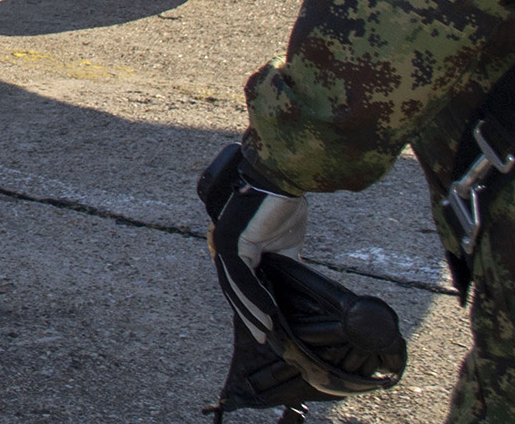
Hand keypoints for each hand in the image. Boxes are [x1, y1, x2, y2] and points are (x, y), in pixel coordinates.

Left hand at [200, 144, 307, 344]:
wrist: (283, 178)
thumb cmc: (283, 203)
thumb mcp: (285, 240)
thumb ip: (283, 260)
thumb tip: (292, 280)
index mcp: (231, 242)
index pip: (237, 279)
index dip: (248, 303)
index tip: (263, 324)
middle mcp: (222, 242)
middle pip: (232, 287)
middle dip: (247, 314)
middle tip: (262, 337)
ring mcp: (225, 242)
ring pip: (235, 286)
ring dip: (251, 312)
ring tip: (266, 332)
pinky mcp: (234, 241)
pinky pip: (244, 277)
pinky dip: (255, 297)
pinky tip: (268, 313)